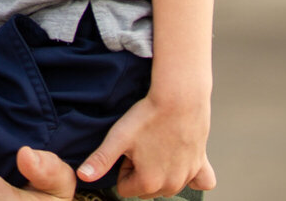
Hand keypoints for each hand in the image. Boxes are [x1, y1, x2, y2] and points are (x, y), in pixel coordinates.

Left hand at [77, 93, 214, 197]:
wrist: (179, 97)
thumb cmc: (147, 116)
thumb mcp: (118, 137)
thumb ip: (100, 160)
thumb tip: (83, 177)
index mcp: (148, 183)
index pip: (124, 188)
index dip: (123, 167)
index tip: (129, 148)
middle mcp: (170, 185)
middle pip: (145, 188)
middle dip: (140, 170)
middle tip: (142, 143)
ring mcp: (188, 176)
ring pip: (167, 185)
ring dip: (160, 170)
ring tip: (158, 142)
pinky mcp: (202, 165)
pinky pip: (200, 182)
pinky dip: (192, 175)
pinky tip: (181, 158)